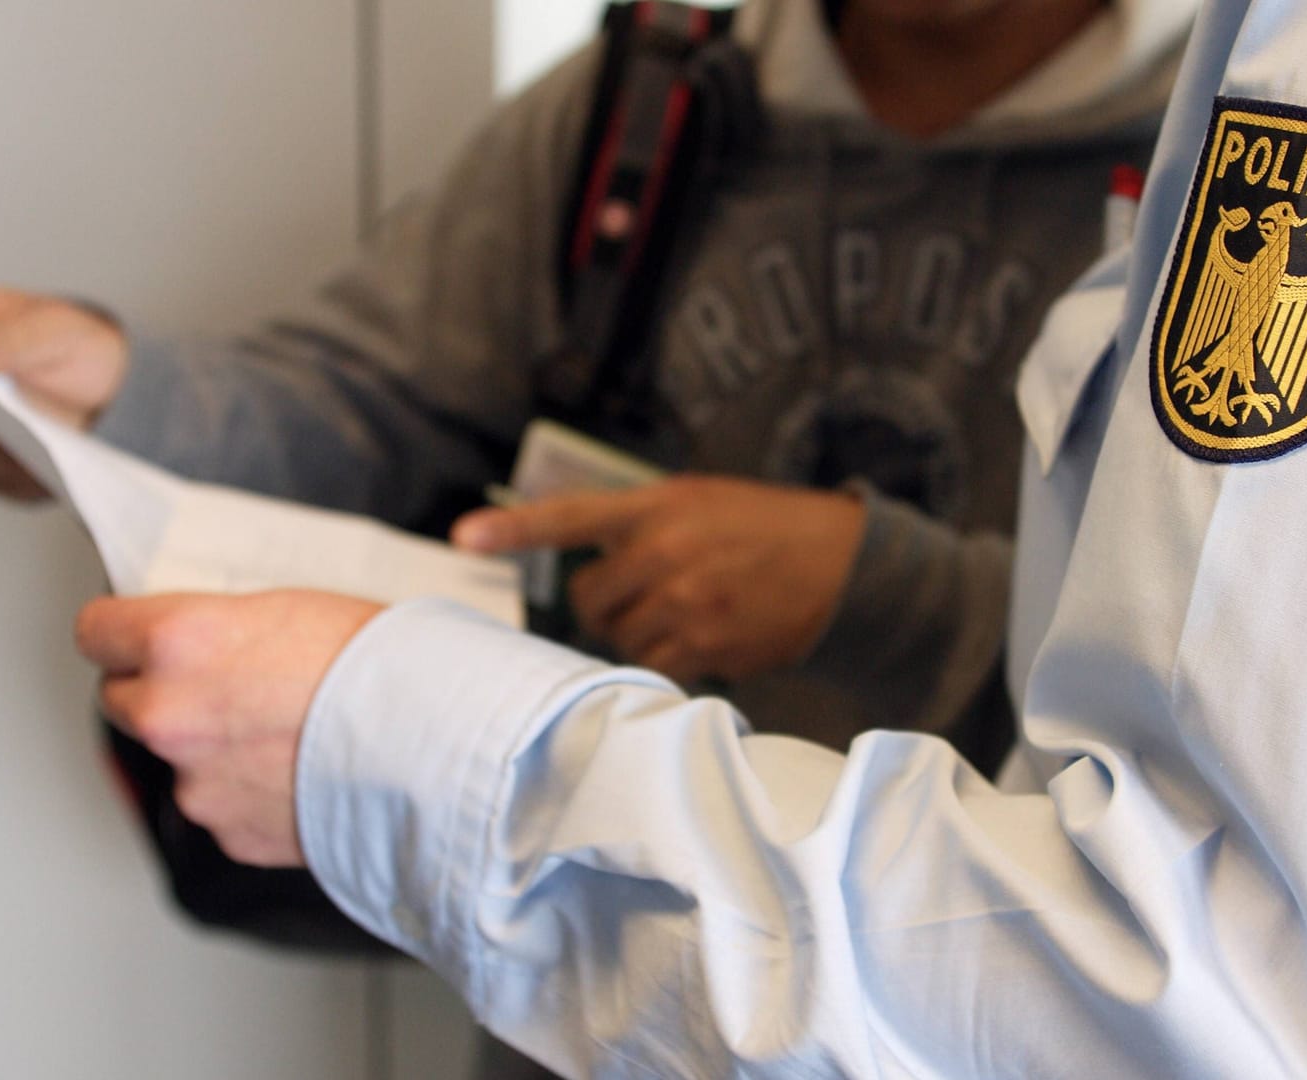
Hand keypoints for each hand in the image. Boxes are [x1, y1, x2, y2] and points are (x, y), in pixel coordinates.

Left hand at [76, 590, 384, 867]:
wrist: (438, 748)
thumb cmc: (385, 666)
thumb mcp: (291, 608)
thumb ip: (224, 629)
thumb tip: (204, 644)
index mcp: (179, 640)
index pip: (95, 632)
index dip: (120, 633)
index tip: (134, 637)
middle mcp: (170, 714)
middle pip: (121, 701)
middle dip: (160, 693)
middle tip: (224, 685)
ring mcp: (196, 783)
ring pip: (178, 761)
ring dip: (212, 751)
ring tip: (286, 736)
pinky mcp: (229, 834)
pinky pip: (221, 809)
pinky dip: (249, 796)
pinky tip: (301, 774)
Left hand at [452, 477, 865, 683]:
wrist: (844, 563)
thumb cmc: (764, 528)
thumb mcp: (700, 500)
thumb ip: (643, 522)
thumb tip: (593, 565)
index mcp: (658, 506)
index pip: (570, 516)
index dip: (513, 529)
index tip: (462, 539)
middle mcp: (666, 552)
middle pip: (587, 598)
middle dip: (604, 604)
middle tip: (641, 596)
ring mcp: (686, 603)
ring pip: (617, 638)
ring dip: (636, 634)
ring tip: (680, 614)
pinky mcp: (708, 646)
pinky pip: (654, 666)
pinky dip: (666, 659)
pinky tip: (701, 639)